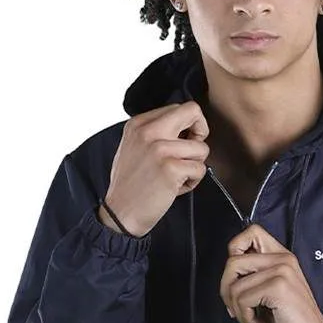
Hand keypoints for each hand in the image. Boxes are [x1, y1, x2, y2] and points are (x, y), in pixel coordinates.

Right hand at [102, 101, 210, 236]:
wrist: (120, 213)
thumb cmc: (131, 185)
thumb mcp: (134, 147)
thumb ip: (154, 132)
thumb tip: (185, 126)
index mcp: (138, 124)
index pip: (178, 108)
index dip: (188, 126)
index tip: (182, 143)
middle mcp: (148, 131)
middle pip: (193, 112)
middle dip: (200, 133)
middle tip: (190, 153)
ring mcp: (160, 149)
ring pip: (202, 148)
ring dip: (194, 166)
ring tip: (176, 177)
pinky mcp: (171, 168)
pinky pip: (200, 169)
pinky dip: (192, 182)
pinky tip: (175, 188)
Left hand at [219, 223, 322, 322]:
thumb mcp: (271, 294)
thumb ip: (255, 278)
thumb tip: (227, 279)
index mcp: (282, 258)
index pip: (251, 233)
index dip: (234, 252)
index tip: (237, 278)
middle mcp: (283, 260)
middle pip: (233, 261)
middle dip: (227, 291)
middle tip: (238, 310)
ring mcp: (282, 271)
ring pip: (234, 285)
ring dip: (238, 311)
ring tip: (253, 322)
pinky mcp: (278, 287)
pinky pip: (242, 299)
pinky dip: (246, 318)